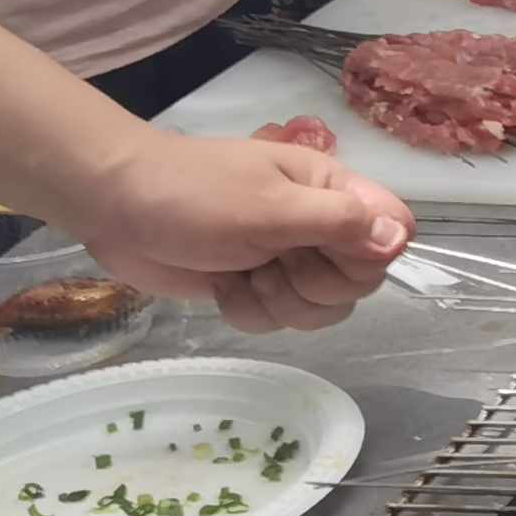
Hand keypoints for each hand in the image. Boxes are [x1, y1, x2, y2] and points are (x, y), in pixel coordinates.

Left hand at [54, 130, 409, 322]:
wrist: (116, 206)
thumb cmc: (196, 193)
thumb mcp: (272, 205)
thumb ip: (340, 223)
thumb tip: (400, 240)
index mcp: (332, 192)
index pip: (394, 229)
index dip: (371, 255)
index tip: (329, 254)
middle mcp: (318, 227)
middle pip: (360, 281)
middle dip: (315, 286)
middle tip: (275, 262)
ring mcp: (287, 261)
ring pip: (321, 310)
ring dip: (280, 303)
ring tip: (244, 274)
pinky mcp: (254, 289)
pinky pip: (278, 322)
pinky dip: (249, 311)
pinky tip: (224, 286)